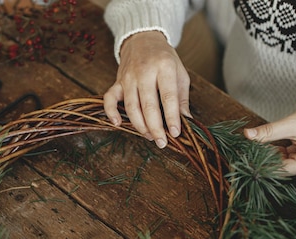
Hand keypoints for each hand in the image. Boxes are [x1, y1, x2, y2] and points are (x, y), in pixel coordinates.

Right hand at [103, 31, 190, 147]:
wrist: (143, 39)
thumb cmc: (164, 59)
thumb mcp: (179, 73)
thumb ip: (182, 98)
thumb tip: (186, 121)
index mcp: (164, 67)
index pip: (168, 97)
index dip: (172, 117)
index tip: (175, 133)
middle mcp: (144, 72)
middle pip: (148, 105)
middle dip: (155, 127)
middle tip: (162, 142)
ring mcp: (128, 77)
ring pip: (131, 106)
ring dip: (140, 125)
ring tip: (150, 136)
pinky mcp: (117, 82)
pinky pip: (109, 99)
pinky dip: (111, 112)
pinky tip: (118, 124)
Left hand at [243, 102, 295, 177]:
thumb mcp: (293, 124)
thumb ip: (269, 131)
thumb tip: (247, 134)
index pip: (278, 170)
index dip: (261, 164)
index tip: (245, 157)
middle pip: (279, 168)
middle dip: (265, 158)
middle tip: (249, 147)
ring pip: (281, 164)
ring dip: (271, 155)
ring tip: (259, 145)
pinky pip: (287, 161)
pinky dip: (278, 153)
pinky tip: (271, 145)